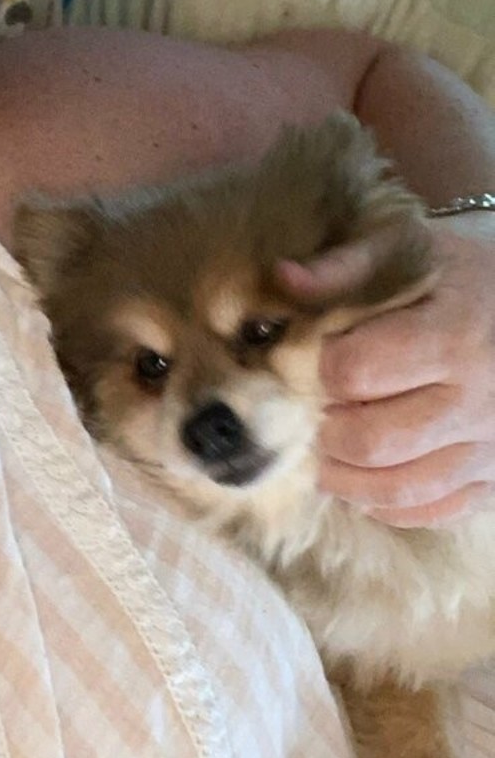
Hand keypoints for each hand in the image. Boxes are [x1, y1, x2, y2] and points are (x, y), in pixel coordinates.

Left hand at [275, 220, 494, 526]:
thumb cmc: (471, 273)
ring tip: (328, 448)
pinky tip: (368, 474)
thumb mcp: (415, 247)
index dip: (319, 368)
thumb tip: (283, 279)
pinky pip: (431, 510)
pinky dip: (386, 502)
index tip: (314, 358)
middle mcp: (481, 399)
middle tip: (316, 410)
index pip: (355, 372)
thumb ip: (348, 264)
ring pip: (398, 488)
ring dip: (345, 476)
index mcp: (456, 334)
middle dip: (326, 429)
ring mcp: (493, 447)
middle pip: (371, 441)